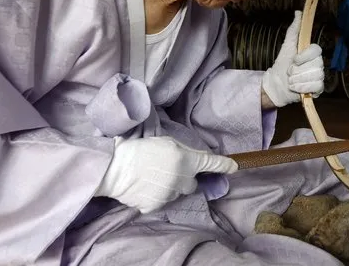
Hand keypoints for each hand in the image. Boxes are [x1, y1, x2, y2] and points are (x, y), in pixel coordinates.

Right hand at [95, 136, 237, 213]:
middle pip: (192, 184)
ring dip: (169, 187)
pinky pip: (162, 201)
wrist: (114, 168)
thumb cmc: (140, 149)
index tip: (234, 167)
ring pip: (176, 193)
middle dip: (184, 178)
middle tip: (168, 170)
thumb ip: (187, 151)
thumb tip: (202, 158)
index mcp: (186, 161)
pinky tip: (145, 186)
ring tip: (151, 177)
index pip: (210, 164)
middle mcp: (181, 180)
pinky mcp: (155, 206)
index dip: (223, 165)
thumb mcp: (166, 142)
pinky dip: (156, 195)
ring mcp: (169, 195)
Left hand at [261, 11, 324, 107]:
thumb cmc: (282, 64)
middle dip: (298, 70)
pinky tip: (296, 88)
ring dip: (298, 79)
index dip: (304, 56)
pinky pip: (316, 87)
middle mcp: (318, 64)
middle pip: (316, 64)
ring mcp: (319, 77)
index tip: (294, 60)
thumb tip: (298, 12)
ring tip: (292, 81)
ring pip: (315, 76)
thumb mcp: (287, 45)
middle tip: (290, 72)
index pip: (316, 50)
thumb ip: (294, 29)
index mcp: (312, 53)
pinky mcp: (318, 89)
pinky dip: (303, 88)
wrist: (276, 84)